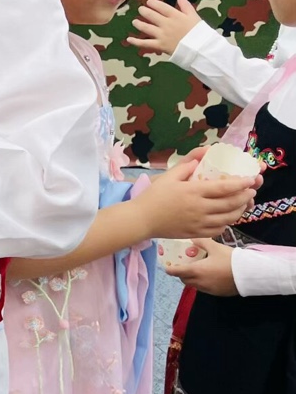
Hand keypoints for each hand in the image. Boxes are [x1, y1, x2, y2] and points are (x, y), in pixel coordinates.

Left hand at [129, 0, 200, 55]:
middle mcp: (167, 24)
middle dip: (144, 11)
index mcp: (176, 16)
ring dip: (139, 24)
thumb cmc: (199, 32)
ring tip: (134, 22)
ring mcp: (162, 35)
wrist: (200, 49)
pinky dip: (136, 42)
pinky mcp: (159, 45)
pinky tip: (129, 39)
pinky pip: (145, 43)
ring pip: (146, 28)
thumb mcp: (194, 16)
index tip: (149, 2)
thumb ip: (185, 6)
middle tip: (140, 10)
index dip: (153, 4)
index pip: (161, 7)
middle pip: (151, 16)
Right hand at [134, 157, 258, 239]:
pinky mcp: (197, 232)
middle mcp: (200, 208)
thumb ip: (185, 167)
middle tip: (251, 191)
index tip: (251, 180)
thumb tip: (199, 160)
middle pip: (231, 203)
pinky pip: (219, 229)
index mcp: (193, 191)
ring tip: (243, 203)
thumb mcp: (168, 177)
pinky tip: (228, 217)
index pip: (225, 188)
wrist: (142, 220)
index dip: (241, 184)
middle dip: (246, 196)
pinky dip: (228, 222)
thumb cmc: (153, 197)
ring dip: (240, 210)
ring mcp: (200, 222)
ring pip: (229, 218)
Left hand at [164, 239, 237, 295]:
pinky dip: (201, 283)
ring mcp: (208, 289)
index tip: (166, 267)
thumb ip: (203, 243)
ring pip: (193, 285)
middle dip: (180, 274)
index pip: (177, 272)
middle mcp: (199, 282)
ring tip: (195, 271)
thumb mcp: (216, 248)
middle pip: (184, 280)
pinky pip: (204, 289)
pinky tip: (207, 277)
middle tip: (182, 267)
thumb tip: (193, 238)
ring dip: (191, 279)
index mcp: (196, 270)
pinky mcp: (217, 293)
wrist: (249, 274)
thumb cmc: (231, 260)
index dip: (170, 270)